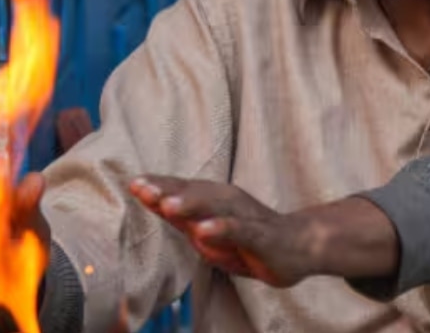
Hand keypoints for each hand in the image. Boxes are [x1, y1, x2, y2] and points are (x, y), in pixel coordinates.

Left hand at [129, 175, 315, 287]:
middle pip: (193, 192)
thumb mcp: (208, 231)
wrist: (297, 246)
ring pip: (215, 206)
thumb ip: (182, 218)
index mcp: (212, 199)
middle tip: (141, 188)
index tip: (132, 183)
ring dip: (191, 204)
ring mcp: (243, 215)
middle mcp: (226, 200)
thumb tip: (153, 203)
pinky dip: (222, 229)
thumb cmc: (247, 239)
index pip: (180, 190)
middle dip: (167, 189)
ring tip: (167, 205)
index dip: (158, 186)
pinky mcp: (260, 234)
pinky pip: (240, 230)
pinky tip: (204, 231)